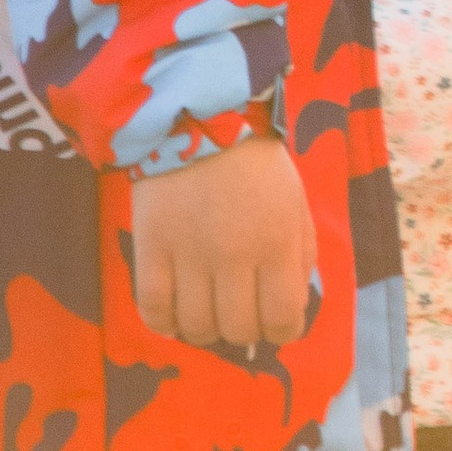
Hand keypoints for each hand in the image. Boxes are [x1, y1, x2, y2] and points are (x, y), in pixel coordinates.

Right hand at [132, 131, 315, 349]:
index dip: (283, 331)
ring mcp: (189, 254)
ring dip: (205, 330)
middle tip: (240, 313)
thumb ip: (301, 256)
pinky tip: (174, 315)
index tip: (275, 322)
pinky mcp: (150, 248)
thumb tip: (291, 307)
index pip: (284, 320)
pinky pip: (152, 308)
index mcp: (277, 243)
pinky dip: (164, 323)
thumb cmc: (256, 164)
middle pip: (238, 330)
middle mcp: (235, 256)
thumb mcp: (296, 204)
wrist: (199, 118)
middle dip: (244, 331)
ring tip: (207, 312)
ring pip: (196, 327)